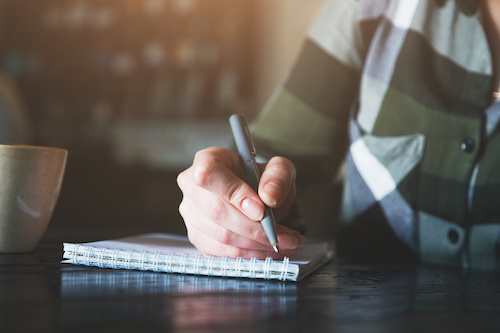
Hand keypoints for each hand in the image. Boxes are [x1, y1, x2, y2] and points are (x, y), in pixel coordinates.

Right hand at [177, 147, 302, 258]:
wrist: (255, 196)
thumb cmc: (261, 179)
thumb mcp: (279, 169)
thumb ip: (278, 176)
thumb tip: (269, 196)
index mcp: (208, 159)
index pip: (208, 174)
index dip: (234, 193)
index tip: (261, 209)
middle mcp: (192, 186)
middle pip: (216, 211)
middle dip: (254, 228)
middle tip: (282, 235)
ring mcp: (191, 214)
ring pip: (221, 236)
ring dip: (257, 245)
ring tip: (285, 243)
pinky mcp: (197, 237)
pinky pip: (222, 252)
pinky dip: (250, 255)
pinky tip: (269, 250)